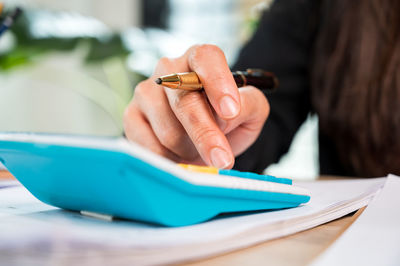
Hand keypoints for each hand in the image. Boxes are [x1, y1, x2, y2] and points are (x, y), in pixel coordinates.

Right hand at [124, 44, 269, 168]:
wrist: (203, 138)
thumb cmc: (226, 121)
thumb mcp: (250, 110)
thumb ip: (247, 105)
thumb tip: (226, 114)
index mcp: (199, 60)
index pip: (206, 58)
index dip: (218, 83)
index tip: (230, 111)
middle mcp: (169, 70)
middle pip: (185, 101)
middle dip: (206, 135)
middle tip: (222, 160)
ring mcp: (146, 92)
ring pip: (168, 131)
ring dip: (189, 149)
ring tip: (197, 149)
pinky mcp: (131, 116)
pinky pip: (150, 147)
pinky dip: (170, 159)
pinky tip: (179, 155)